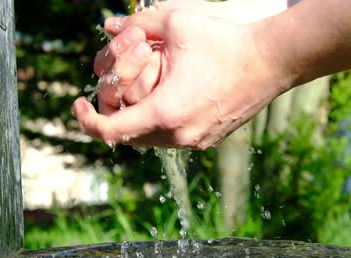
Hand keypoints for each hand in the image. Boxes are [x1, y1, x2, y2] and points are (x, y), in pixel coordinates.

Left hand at [74, 4, 290, 148]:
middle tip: (122, 79)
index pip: (109, 131)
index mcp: (165, 111)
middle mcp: (178, 135)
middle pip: (126, 133)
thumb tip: (108, 26)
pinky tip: (171, 91)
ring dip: (138, 111)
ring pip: (147, 136)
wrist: (272, 62)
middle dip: (115, 106)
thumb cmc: (225, 41)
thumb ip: (135, 25)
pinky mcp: (206, 140)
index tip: (78, 103)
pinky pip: (169, 136)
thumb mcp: (176, 22)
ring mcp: (194, 142)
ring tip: (149, 81)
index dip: (86, 120)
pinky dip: (159, 118)